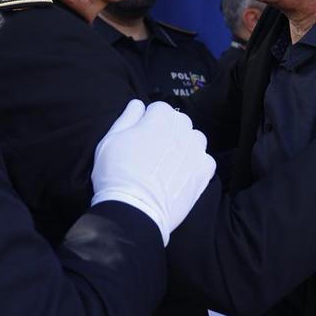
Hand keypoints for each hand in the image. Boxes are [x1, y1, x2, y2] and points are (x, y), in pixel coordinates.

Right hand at [92, 99, 214, 244]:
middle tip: (153, 149)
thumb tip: (138, 104)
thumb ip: (127, 118)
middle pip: (180, 121)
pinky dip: (196, 164)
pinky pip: (205, 160)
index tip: (140, 134)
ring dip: (185, 144)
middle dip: (168, 129)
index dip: (148, 119)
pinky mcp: (204, 173)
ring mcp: (196, 152)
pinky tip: (182, 174)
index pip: (159, 107)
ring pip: (195, 138)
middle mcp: (182, 130)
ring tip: (170, 161)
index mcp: (159, 119)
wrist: (135, 211)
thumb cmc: (116, 174)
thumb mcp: (110, 141)